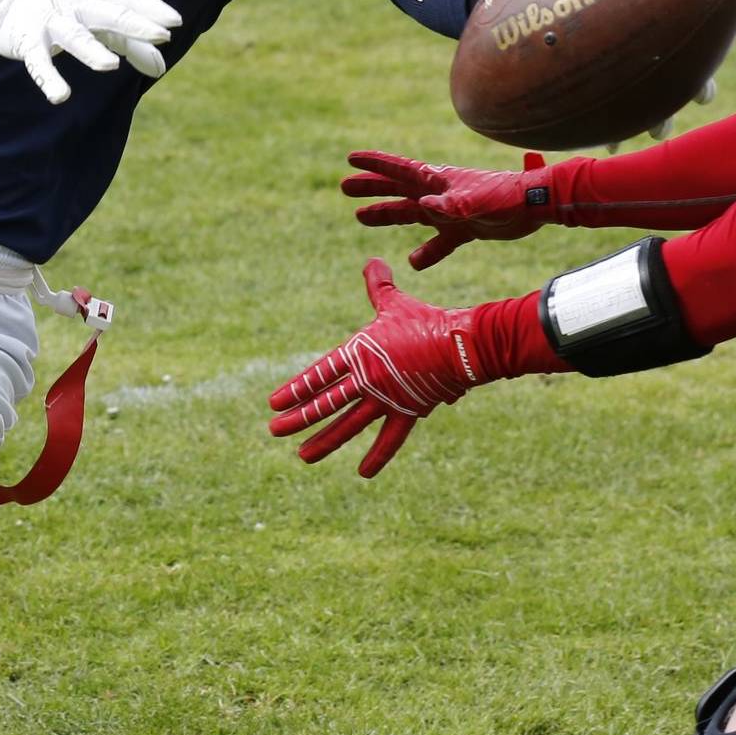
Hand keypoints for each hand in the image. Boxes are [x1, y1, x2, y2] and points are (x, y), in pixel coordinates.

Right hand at [0, 0, 180, 105]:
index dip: (152, 9)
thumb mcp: (98, 26)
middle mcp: (76, 6)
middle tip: (162, 34)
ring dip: (91, 50)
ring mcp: (51, 23)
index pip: (128, 0)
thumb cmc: (64, 14)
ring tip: (110, 66)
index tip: (175, 21)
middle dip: (135, 23)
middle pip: (108, 12)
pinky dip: (48, 78)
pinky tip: (60, 96)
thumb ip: (130, 44)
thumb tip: (161, 67)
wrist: (5, 3)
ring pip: (74, 36)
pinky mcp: (28, 42)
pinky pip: (38, 62)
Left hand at [267, 261, 492, 477]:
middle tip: (274, 431)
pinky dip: (377, 456)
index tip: (274, 402)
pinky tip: (363, 473)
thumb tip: (372, 261)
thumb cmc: (427, 320)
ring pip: (349, 424)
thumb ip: (379, 287)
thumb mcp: (396, 303)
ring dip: (325, 441)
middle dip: (298, 418)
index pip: (319, 375)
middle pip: (325, 402)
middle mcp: (366, 379)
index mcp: (358, 353)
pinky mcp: (409, 411)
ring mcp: (386, 398)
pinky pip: (389, 439)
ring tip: (303, 456)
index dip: (295, 389)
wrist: (461, 344)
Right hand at [343, 149, 559, 269]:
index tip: (351, 159)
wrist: (537, 207)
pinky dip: (427, 252)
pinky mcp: (466, 229)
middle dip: (373, 188)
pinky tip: (414, 263)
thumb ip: (452, 204)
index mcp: (440, 181)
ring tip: (361, 217)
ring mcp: (452, 212)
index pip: (401, 170)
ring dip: (387, 214)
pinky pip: (439, 242)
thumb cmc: (510, 197)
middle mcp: (442, 194)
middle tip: (345, 187)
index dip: (376, 165)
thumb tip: (424, 206)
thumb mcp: (479, 201)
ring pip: (412, 214)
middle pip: (399, 189)